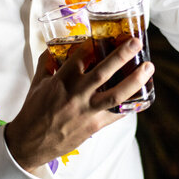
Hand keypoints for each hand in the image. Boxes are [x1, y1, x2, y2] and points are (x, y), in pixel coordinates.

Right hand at [4, 38, 154, 172]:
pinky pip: (116, 114)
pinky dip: (130, 105)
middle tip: (136, 42)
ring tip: (148, 68)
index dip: (95, 44)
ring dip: (134, 80)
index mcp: (61, 81)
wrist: (30, 143)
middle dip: (121, 55)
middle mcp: (76, 95)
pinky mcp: (94, 126)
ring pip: (115, 94)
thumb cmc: (33, 112)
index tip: (106, 35)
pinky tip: (142, 96)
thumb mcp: (37, 84)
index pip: (81, 56)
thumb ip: (46, 64)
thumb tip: (53, 48)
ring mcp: (87, 111)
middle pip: (103, 72)